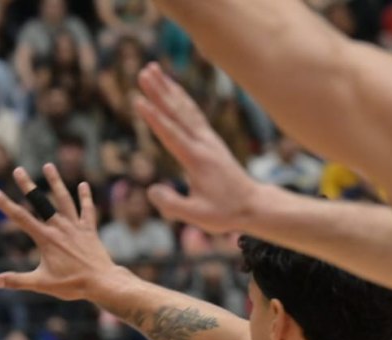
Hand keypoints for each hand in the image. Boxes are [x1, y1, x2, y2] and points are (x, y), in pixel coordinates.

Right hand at [0, 164, 119, 301]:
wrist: (102, 282)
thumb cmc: (72, 285)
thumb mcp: (41, 284)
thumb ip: (17, 280)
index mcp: (46, 239)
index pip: (21, 218)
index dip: (6, 204)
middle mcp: (60, 227)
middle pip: (41, 202)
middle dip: (28, 185)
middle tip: (18, 170)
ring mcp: (75, 227)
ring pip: (64, 199)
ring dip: (56, 182)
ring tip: (48, 166)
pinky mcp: (89, 230)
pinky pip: (87, 210)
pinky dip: (85, 197)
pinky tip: (83, 185)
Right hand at [133, 62, 261, 233]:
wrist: (252, 204)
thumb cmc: (225, 212)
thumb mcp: (197, 215)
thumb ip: (172, 204)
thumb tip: (152, 190)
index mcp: (197, 159)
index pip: (171, 134)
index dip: (154, 118)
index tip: (139, 100)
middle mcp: (203, 143)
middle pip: (178, 112)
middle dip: (159, 91)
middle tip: (144, 72)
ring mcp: (208, 139)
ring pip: (185, 108)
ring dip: (169, 88)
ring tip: (153, 70)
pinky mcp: (210, 140)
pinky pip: (193, 113)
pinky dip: (181, 97)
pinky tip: (172, 88)